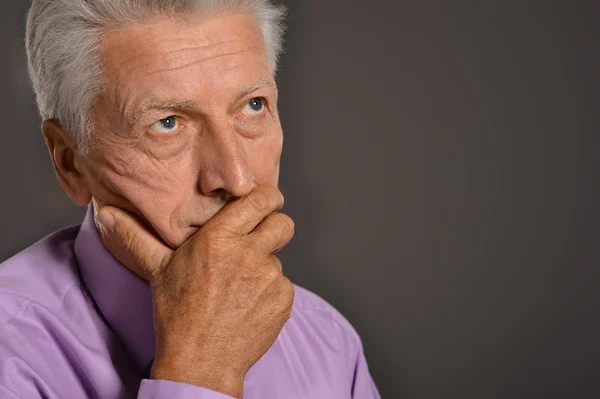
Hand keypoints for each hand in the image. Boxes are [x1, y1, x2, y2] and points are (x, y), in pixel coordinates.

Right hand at [97, 185, 294, 397]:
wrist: (200, 362)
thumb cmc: (177, 314)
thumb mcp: (157, 270)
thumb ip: (135, 236)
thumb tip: (105, 213)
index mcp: (219, 238)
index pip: (261, 199)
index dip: (267, 198)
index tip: (263, 203)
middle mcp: (249, 253)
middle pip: (282, 223)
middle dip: (274, 228)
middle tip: (257, 242)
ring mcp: (270, 278)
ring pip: (280, 257)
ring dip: (265, 266)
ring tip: (239, 286)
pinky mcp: (283, 299)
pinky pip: (283, 284)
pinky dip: (270, 292)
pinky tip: (248, 304)